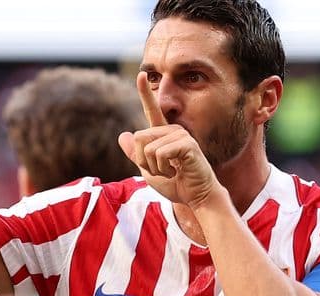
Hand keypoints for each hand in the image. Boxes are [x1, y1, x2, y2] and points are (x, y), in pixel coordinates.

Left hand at [118, 72, 219, 208]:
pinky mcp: (187, 143)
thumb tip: (123, 135)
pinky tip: (177, 172)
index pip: (152, 111)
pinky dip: (162, 168)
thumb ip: (136, 154)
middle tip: (162, 170)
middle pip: (138, 137)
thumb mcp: (149, 171)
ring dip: (154, 167)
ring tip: (172, 172)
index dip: (145, 93)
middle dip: (143, 161)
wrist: (196, 197)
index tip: (141, 75)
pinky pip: (159, 153)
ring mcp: (181, 134)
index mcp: (163, 134)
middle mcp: (172, 129)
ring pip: (147, 148)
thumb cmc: (176, 184)